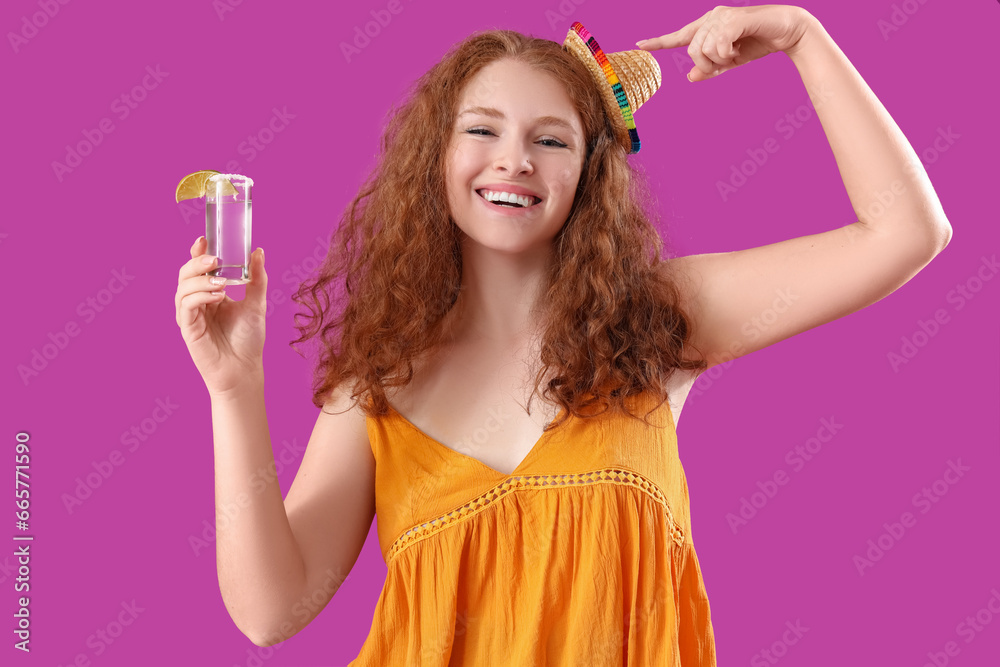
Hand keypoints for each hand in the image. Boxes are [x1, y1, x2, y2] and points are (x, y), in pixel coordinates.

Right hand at [174, 237, 267, 396]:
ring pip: (183, 288)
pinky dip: (200, 297)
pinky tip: (217, 296)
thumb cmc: (248, 340)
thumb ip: (256, 278)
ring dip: (201, 281)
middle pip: (185, 274)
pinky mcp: (188, 329)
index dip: (198, 252)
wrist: (245, 369)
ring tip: (222, 283)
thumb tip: (259, 252)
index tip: (205, 238)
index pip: (198, 268)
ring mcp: (190, 315)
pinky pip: (186, 307)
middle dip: (197, 263)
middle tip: (215, 260)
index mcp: (210, 294)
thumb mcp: (257, 304)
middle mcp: (197, 302)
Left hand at [636, 4, 816, 81]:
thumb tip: (690, 77)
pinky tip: (738, 50)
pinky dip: (727, 54)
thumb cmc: (757, 44)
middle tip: (725, 64)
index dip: (659, 42)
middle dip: (707, 65)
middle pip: (692, 51)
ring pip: (703, 50)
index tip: (640, 45)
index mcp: (708, 26)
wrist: (787, 31)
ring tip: (735, 54)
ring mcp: (721, 16)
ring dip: (719, 60)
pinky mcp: (733, 19)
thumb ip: (710, 69)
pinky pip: (718, 45)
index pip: (679, 36)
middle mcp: (711, 17)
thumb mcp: (730, 62)